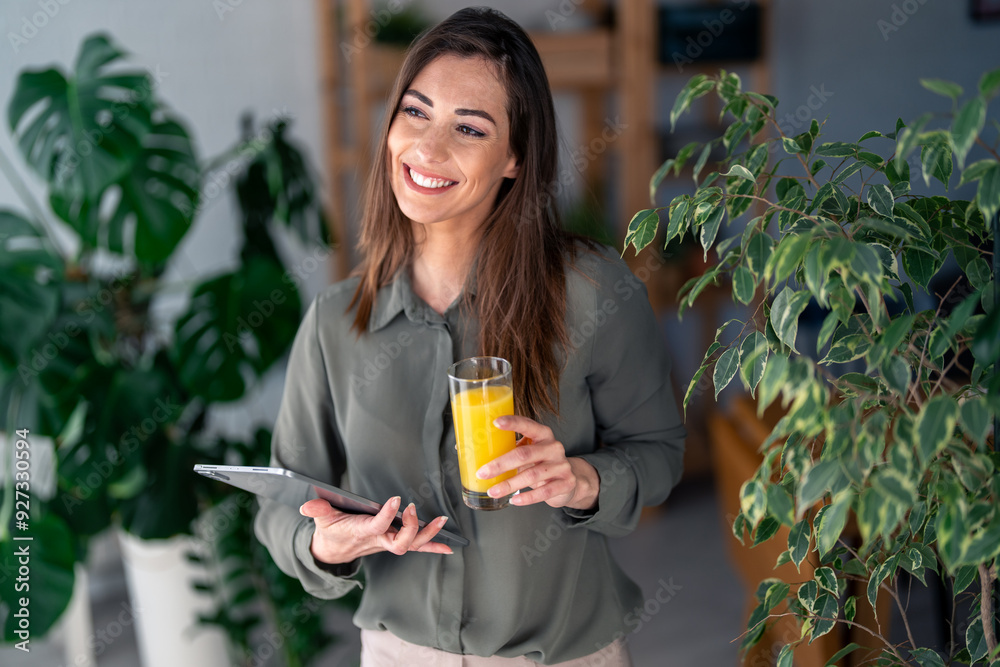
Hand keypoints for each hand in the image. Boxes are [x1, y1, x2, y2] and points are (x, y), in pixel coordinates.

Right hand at [300, 496, 452, 564]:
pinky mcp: (393, 543)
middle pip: (400, 542)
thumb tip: (307, 506)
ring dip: (428, 534)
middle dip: (411, 528)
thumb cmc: (330, 531)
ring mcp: (387, 543)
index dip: (387, 515)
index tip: (396, 499)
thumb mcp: (321, 518)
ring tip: (442, 521)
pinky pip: (416, 547)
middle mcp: (378, 541)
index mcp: (361, 533)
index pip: (377, 526)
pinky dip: (432, 547)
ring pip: (412, 545)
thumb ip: (317, 510)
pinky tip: (448, 547)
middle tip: (414, 509)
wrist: (332, 552)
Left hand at [477, 415, 599, 510]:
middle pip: (525, 454)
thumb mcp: (528, 452)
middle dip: (501, 464)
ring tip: (493, 490)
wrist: (570, 481)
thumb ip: (508, 449)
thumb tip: (466, 449)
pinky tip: (514, 500)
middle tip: (482, 472)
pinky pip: (544, 492)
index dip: (512, 423)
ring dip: (509, 484)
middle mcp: (554, 447)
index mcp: (543, 434)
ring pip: (532, 475)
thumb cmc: (541, 463)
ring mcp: (562, 466)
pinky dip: (527, 498)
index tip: (495, 422)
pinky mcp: (566, 483)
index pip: (528, 424)